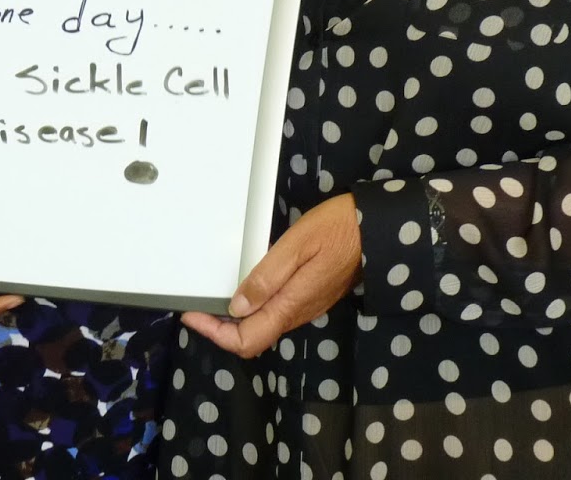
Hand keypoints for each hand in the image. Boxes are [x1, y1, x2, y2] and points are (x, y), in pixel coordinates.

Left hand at [182, 193, 361, 358]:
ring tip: (215, 298)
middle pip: (251, 337)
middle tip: (198, 307)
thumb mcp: (297, 245)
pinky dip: (253, 307)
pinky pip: (276, 312)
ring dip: (236, 319)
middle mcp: (297, 313)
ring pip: (263, 326)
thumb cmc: (338, 229)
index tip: (193, 315)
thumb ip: (267, 276)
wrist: (377, 229)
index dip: (214, 334)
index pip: (246, 340)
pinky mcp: (311, 295)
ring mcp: (306, 306)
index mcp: (290, 304)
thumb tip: (237, 306)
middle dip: (220, 328)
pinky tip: (245, 289)